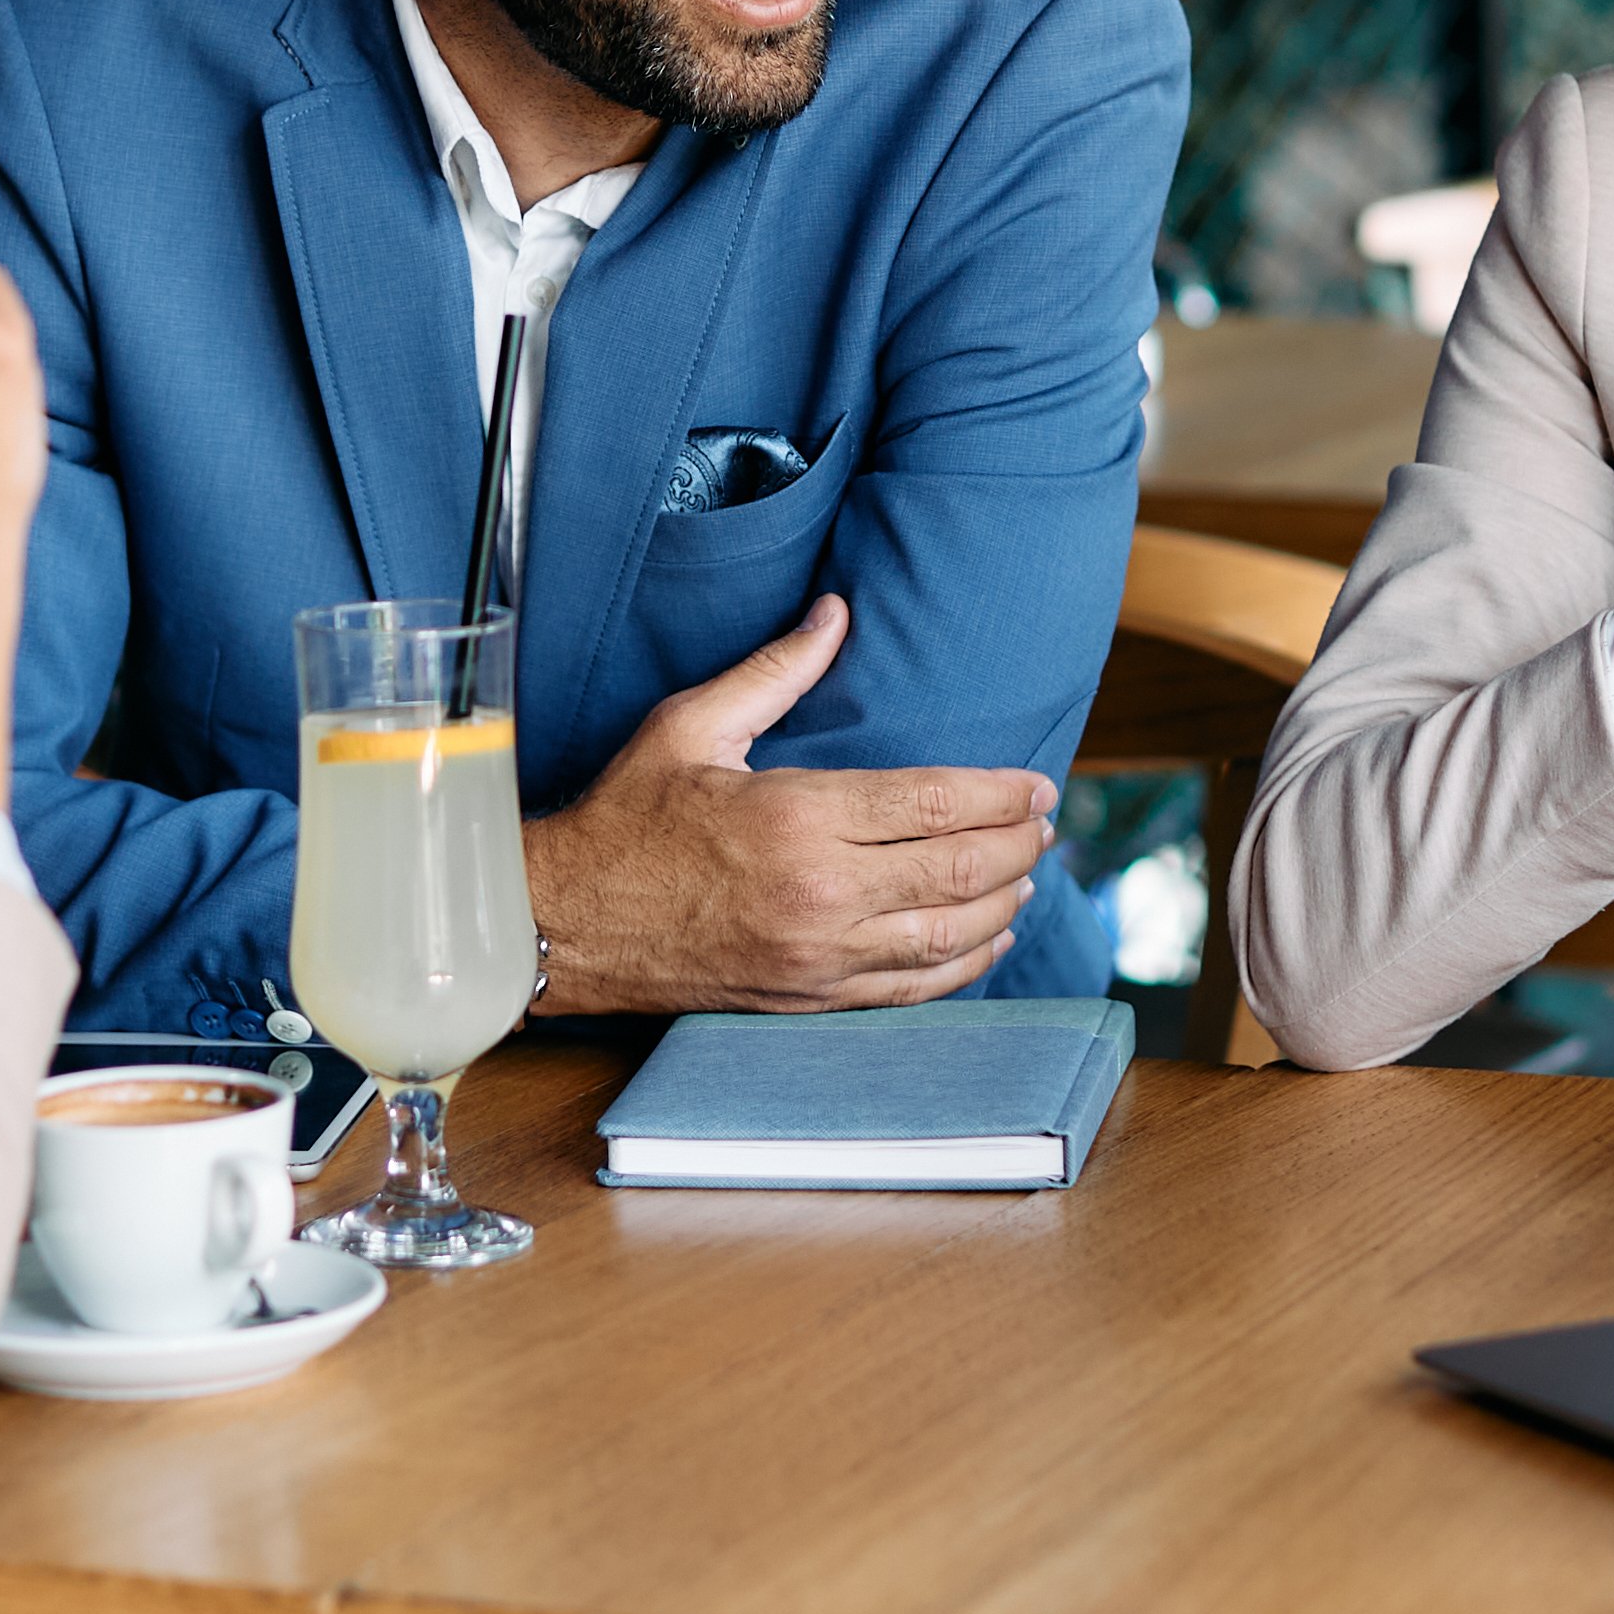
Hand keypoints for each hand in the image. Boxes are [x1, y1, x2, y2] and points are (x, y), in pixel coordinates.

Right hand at [520, 594, 1061, 1013]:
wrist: (568, 921)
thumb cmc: (625, 818)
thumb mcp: (692, 725)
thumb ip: (776, 670)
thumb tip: (836, 614)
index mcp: (796, 816)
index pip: (934, 803)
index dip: (1000, 794)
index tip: (1037, 785)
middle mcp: (819, 893)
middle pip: (959, 870)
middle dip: (1019, 844)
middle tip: (1046, 823)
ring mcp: (817, 956)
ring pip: (948, 936)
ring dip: (1003, 904)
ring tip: (1028, 873)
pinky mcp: (807, 999)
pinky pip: (911, 989)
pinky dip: (963, 966)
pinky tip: (987, 940)